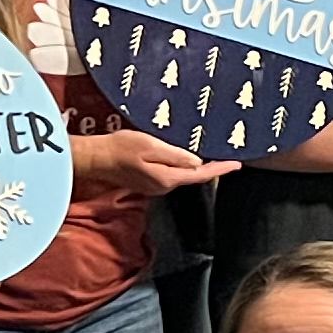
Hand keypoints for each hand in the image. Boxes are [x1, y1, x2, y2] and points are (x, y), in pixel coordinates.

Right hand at [72, 128, 232, 195]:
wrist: (96, 158)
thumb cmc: (121, 148)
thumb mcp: (151, 146)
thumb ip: (175, 155)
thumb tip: (198, 162)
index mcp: (167, 178)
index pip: (201, 174)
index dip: (220, 169)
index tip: (237, 164)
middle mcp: (164, 187)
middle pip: (194, 177)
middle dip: (211, 168)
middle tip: (228, 157)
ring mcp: (155, 186)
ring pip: (182, 176)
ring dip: (196, 167)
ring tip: (211, 154)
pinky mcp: (147, 182)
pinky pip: (171, 174)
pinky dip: (181, 166)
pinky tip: (184, 157)